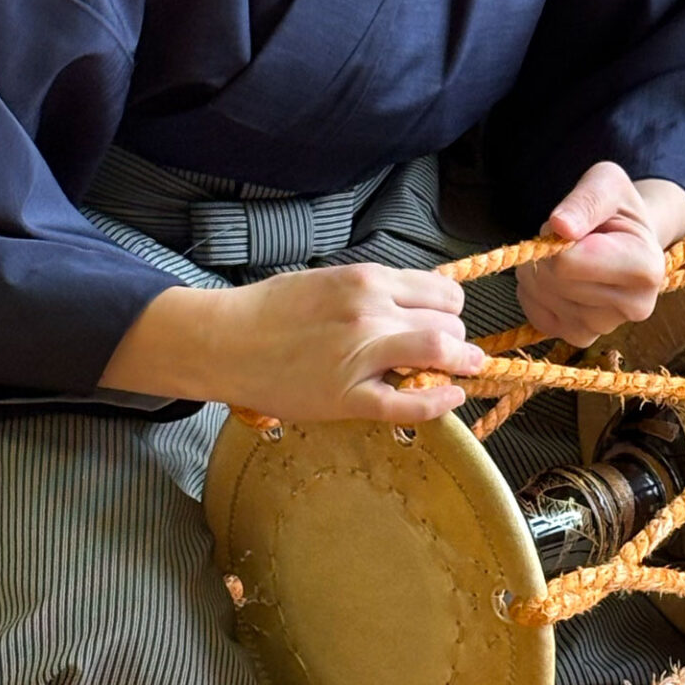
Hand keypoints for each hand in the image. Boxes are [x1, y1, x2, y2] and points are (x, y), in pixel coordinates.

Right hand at [99, 264, 487, 424]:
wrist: (225, 342)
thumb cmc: (271, 310)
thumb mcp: (329, 280)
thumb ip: (374, 290)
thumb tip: (416, 302)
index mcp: (366, 280)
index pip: (442, 292)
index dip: (450, 310)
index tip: (445, 320)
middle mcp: (371, 312)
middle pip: (448, 323)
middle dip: (454, 337)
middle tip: (445, 351)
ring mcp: (362, 355)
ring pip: (441, 353)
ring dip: (458, 363)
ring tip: (459, 371)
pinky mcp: (349, 397)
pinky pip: (410, 404)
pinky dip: (440, 402)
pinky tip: (451, 398)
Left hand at [514, 165, 684, 345]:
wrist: (626, 238)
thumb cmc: (617, 209)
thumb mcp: (607, 183)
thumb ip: (585, 200)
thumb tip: (560, 227)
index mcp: (646, 268)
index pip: (568, 263)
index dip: (558, 238)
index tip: (576, 225)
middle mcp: (635, 307)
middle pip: (552, 280)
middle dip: (547, 252)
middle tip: (571, 239)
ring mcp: (606, 327)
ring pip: (542, 296)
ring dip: (540, 269)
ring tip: (570, 256)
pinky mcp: (581, 337)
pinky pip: (536, 314)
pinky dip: (536, 292)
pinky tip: (559, 278)